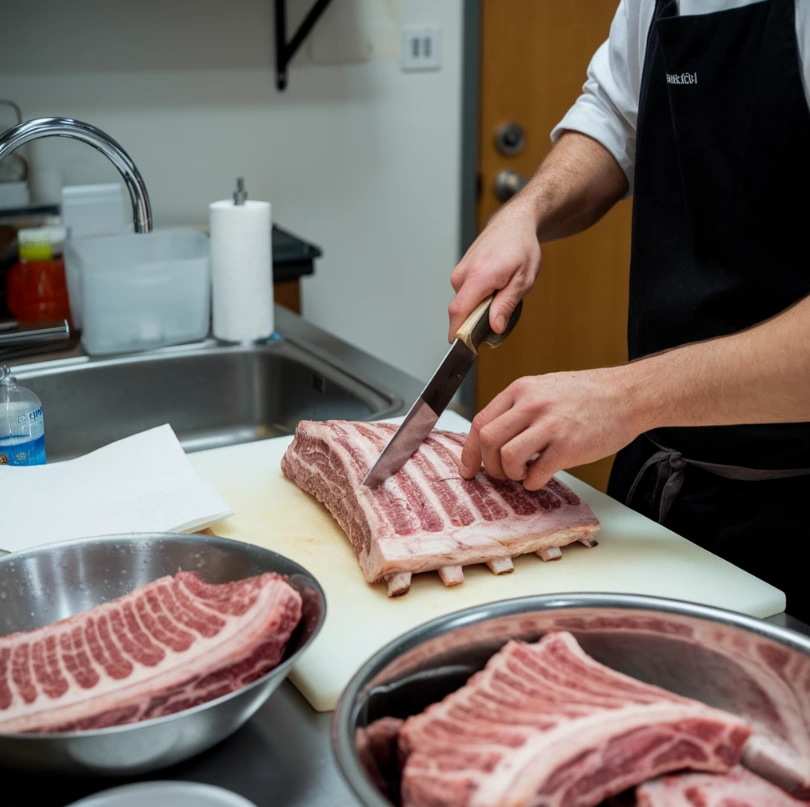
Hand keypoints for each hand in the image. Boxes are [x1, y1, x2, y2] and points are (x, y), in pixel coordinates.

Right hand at [448, 203, 540, 341]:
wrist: (513, 223)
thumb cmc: (521, 249)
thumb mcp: (523, 280)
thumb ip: (506, 305)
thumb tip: (493, 327)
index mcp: (479, 276)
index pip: (459, 312)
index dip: (457, 333)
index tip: (462, 349)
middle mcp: (463, 274)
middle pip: (459, 312)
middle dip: (474, 324)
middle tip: (498, 322)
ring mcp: (459, 273)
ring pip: (463, 305)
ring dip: (478, 310)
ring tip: (499, 296)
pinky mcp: (459, 273)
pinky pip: (464, 296)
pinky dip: (476, 301)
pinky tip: (493, 290)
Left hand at [459, 368, 642, 489]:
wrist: (627, 395)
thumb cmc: (588, 395)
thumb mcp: (545, 388)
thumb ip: (518, 408)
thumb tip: (493, 438)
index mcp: (521, 390)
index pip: (480, 422)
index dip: (469, 451)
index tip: (469, 468)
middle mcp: (531, 404)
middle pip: (488, 441)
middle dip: (489, 465)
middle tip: (500, 473)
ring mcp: (550, 425)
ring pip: (507, 457)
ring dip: (510, 474)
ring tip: (523, 474)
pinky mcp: (569, 447)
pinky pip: (536, 474)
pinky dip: (533, 483)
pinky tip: (541, 477)